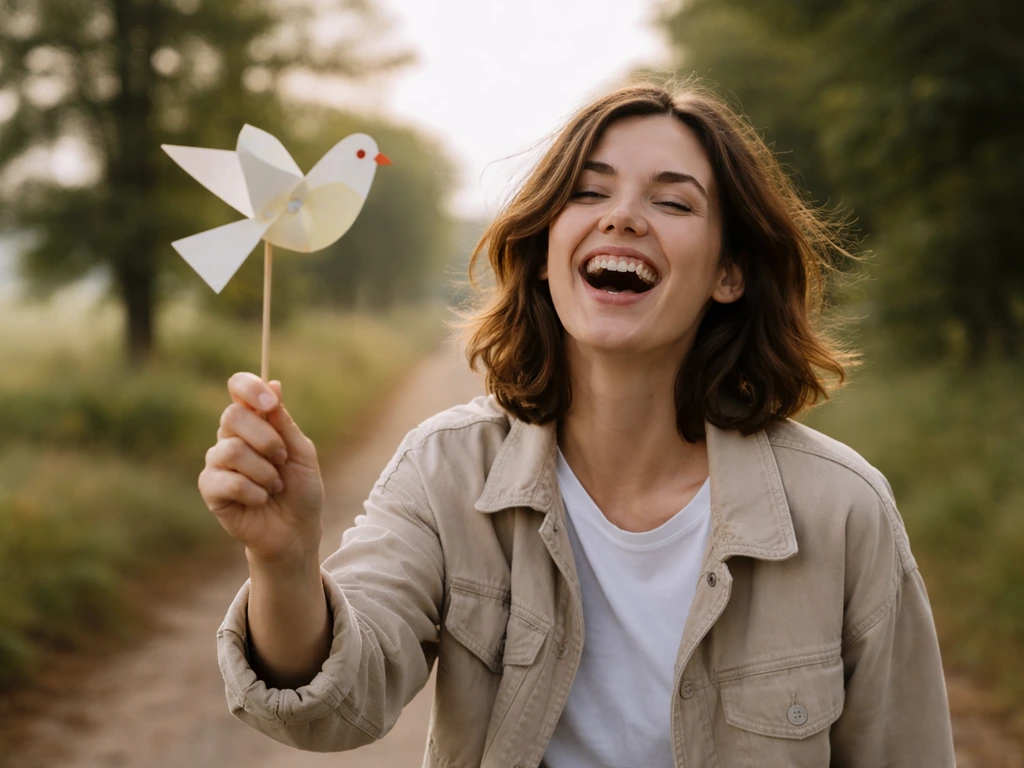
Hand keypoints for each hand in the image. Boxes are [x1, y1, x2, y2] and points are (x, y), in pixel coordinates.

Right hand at [199, 373, 324, 563]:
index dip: (249, 388)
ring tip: (275, 485)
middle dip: (266, 439)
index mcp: (253, 422)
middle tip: (282, 458)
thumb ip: (284, 423)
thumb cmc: (300, 489)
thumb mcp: (301, 452)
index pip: (238, 388)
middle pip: (232, 416)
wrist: (296, 530)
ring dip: (264, 471)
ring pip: (231, 450)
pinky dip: (255, 492)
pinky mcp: (210, 489)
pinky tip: (261, 500)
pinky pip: (229, 481)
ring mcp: (217, 463)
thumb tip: (273, 384)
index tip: (270, 402)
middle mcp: (230, 437)